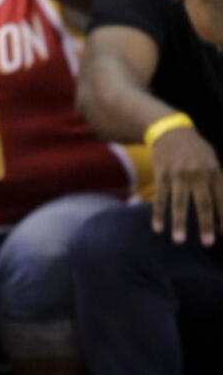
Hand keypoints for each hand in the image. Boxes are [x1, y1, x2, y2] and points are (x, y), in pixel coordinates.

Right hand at [150, 125, 222, 243]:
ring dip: (179, 223)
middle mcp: (197, 173)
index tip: (222, 235)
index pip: (221, 199)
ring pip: (179, 202)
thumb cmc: (195, 151)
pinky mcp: (162, 174)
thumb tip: (221, 213)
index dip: (222, 217)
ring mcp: (178, 174)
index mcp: (213, 171)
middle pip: (203, 203)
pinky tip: (158, 228)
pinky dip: (159, 214)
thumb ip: (218, 183)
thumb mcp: (212, 161)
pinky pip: (161, 197)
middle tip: (208, 243)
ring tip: (179, 241)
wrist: (170, 130)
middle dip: (206, 225)